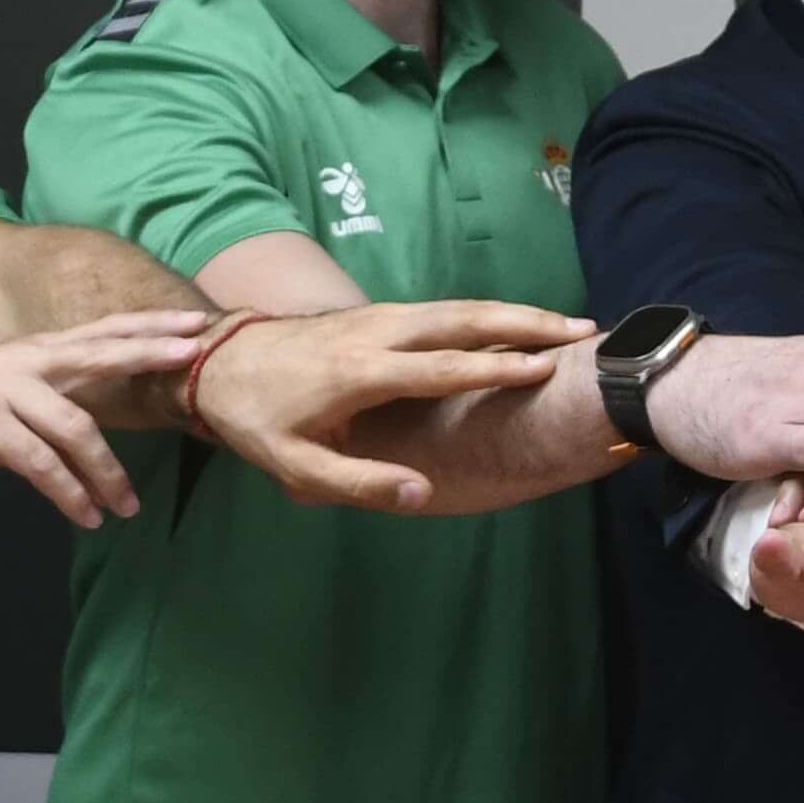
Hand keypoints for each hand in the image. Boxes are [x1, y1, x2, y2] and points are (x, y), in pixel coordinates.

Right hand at [0, 309, 224, 524]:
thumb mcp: (4, 386)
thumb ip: (48, 394)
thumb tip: (91, 420)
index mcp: (34, 351)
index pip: (101, 330)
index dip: (148, 325)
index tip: (193, 323)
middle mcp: (25, 363)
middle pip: (100, 354)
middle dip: (150, 355)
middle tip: (195, 359)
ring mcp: (4, 393)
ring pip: (76, 428)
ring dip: (108, 473)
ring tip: (128, 506)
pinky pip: (39, 464)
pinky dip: (68, 493)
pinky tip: (85, 514)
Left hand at [198, 299, 595, 511]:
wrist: (218, 359)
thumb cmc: (258, 419)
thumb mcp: (293, 465)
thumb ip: (357, 482)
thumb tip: (422, 495)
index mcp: (358, 372)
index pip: (440, 367)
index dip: (494, 368)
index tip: (545, 369)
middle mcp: (377, 332)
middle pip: (463, 320)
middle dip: (526, 323)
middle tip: (585, 331)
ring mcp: (379, 316)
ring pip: (459, 307)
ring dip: (516, 313)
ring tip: (571, 325)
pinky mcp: (380, 314)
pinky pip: (446, 310)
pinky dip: (490, 314)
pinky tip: (519, 325)